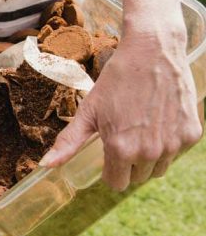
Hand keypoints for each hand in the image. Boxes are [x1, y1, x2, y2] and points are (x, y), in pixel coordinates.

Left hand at [40, 26, 202, 190]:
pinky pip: (177, 152)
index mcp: (121, 149)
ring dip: (149, 157)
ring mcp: (173, 144)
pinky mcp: (191, 134)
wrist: (152, 52)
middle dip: (128, 163)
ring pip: (158, 168)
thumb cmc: (116, 81)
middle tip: (124, 134)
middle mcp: (149, 152)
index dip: (109, 169)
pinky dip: (168, 142)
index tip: (108, 151)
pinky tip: (158, 120)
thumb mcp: (88, 111)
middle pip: (136, 177)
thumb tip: (45, 165)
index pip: (116, 183)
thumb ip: (69, 142)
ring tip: (140, 128)